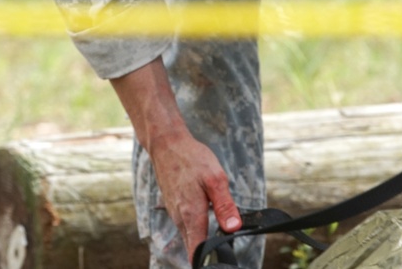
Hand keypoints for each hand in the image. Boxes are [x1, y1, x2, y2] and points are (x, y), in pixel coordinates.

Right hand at [108, 58, 241, 261]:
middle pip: (193, 247)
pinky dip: (196, 229)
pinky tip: (207, 218)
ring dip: (203, 240)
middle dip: (208, 253)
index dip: (209, 260)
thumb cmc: (191, 158)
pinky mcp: (174, 207)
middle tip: (226, 249)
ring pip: (189, 237)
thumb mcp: (215, 178)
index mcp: (191, 214)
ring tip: (220, 235)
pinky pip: (186, 226)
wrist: (167, 144)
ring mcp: (175, 214)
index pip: (198, 251)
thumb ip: (225, 206)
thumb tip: (234, 228)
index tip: (221, 259)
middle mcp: (180, 219)